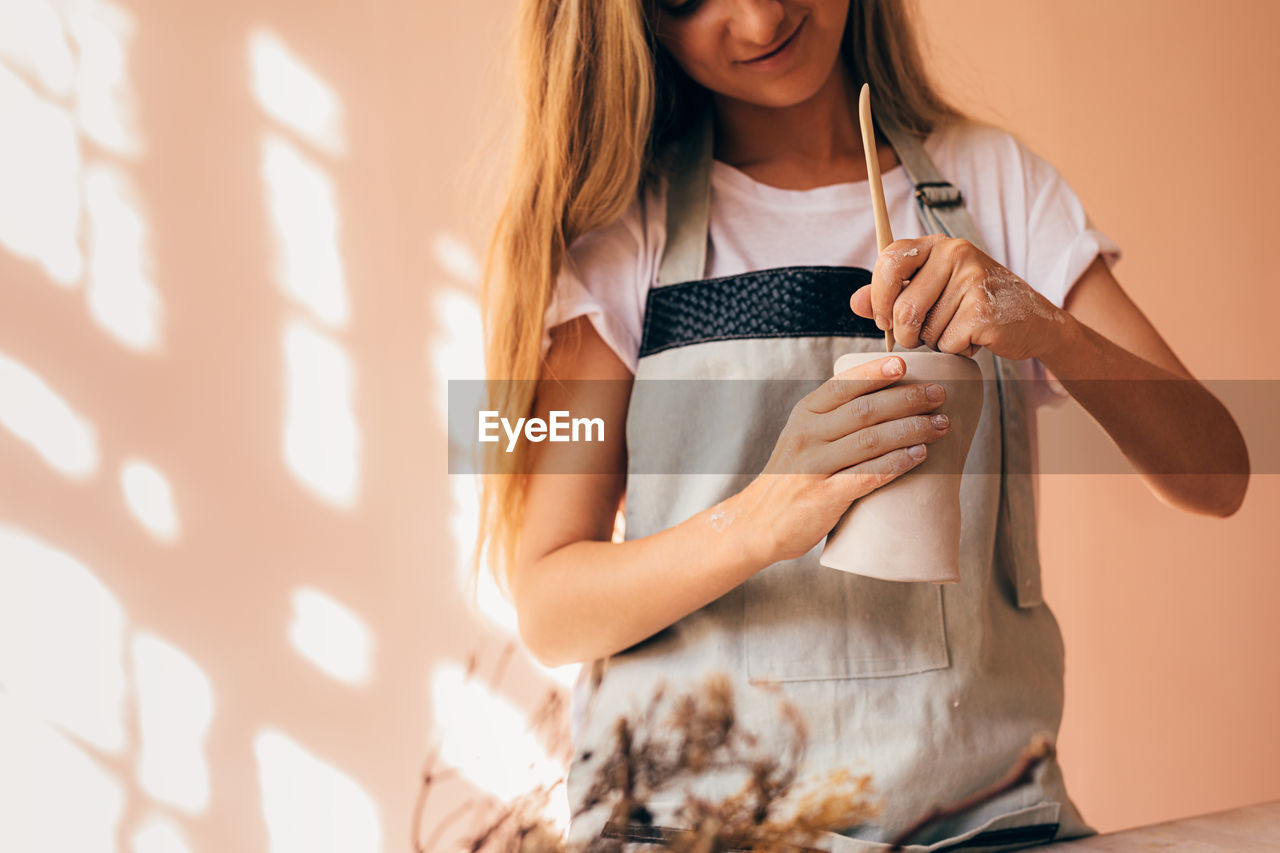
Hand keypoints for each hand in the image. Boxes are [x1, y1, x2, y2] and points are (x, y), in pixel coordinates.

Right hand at [739, 354, 951, 564]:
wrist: (760, 523)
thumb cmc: (793, 477)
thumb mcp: (803, 438)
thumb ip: (834, 420)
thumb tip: (888, 398)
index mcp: (804, 415)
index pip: (843, 385)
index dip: (875, 372)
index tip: (905, 364)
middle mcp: (807, 435)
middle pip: (865, 410)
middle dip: (907, 399)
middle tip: (939, 396)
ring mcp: (814, 466)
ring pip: (871, 440)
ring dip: (912, 429)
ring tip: (940, 425)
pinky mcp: (824, 497)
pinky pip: (868, 475)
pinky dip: (898, 463)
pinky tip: (920, 455)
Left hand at [849, 234, 1066, 360]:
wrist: (1036, 322)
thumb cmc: (976, 306)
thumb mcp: (932, 291)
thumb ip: (890, 295)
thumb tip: (856, 302)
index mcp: (937, 245)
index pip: (888, 261)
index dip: (880, 298)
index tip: (886, 318)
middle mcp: (955, 253)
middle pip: (902, 307)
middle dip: (903, 333)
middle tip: (918, 336)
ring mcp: (972, 280)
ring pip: (924, 330)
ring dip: (934, 342)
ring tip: (957, 329)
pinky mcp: (984, 311)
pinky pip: (947, 344)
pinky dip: (956, 350)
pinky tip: (975, 338)